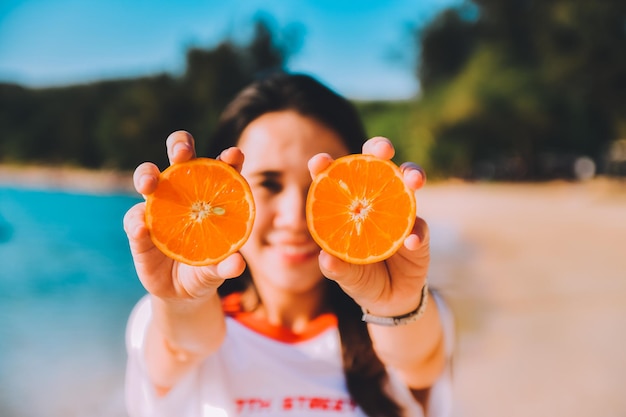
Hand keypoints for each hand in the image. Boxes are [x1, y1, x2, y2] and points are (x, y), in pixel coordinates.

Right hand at [123, 131, 246, 300]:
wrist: (182, 293)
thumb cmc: (207, 269)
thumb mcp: (220, 270)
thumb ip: (228, 266)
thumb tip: (237, 264)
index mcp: (210, 195)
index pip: (221, 169)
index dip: (228, 158)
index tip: (234, 155)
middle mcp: (182, 192)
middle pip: (179, 157)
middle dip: (180, 145)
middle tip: (182, 153)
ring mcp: (158, 207)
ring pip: (148, 177)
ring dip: (147, 175)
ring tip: (150, 183)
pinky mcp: (138, 228)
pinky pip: (134, 220)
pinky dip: (136, 222)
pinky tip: (141, 228)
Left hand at [308, 136, 428, 316]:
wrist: (390, 299)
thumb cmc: (361, 277)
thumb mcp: (346, 276)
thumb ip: (336, 268)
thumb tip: (325, 259)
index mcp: (348, 205)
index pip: (336, 178)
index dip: (327, 165)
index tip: (321, 162)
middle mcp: (375, 201)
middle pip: (378, 165)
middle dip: (380, 149)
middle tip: (384, 150)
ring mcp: (399, 213)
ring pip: (408, 184)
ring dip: (412, 176)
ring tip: (413, 181)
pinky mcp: (419, 233)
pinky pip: (420, 228)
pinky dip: (417, 233)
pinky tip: (411, 241)